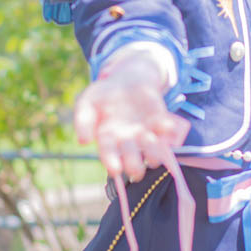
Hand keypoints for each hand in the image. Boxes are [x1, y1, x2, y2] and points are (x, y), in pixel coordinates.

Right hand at [74, 53, 188, 181]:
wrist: (128, 79)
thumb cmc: (104, 94)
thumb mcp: (87, 101)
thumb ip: (83, 120)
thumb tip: (83, 141)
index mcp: (108, 139)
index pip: (109, 155)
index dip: (112, 162)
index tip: (115, 170)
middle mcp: (128, 142)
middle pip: (132, 160)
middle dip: (134, 167)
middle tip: (136, 170)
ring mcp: (146, 135)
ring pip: (152, 151)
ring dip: (153, 153)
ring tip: (153, 152)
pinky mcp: (161, 125)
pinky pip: (167, 132)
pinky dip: (168, 131)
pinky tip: (166, 126)